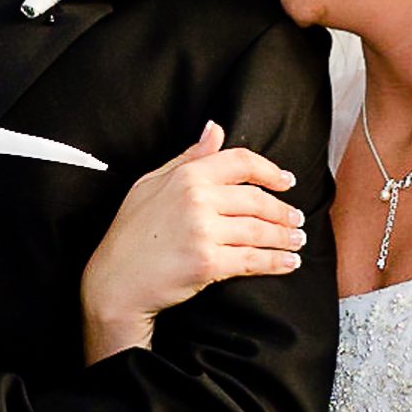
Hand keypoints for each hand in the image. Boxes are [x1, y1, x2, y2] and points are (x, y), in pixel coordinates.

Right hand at [80, 122, 304, 361]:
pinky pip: (253, 260)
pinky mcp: (208, 263)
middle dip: (283, 211)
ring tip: (297, 240)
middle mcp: (196, 200)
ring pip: (260, 231)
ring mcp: (203, 232)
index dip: (270, 171)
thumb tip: (215, 129)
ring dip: (286, 237)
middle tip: (296, 219)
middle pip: (257, 199)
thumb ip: (188, 157)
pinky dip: (276, 263)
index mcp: (186, 176)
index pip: (240, 162)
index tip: (286, 182)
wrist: (114, 283)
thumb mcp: (150, 185)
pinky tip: (288, 263)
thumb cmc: (130, 234)